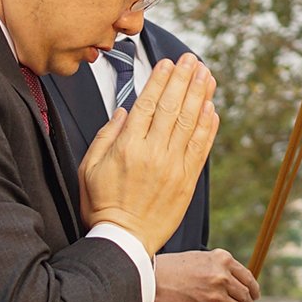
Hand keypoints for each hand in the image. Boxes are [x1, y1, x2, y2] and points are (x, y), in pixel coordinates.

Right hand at [78, 55, 218, 249]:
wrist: (123, 241)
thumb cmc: (101, 204)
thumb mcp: (89, 168)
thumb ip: (106, 136)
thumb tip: (125, 110)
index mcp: (128, 148)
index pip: (148, 105)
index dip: (160, 81)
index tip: (168, 63)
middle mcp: (153, 154)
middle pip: (172, 108)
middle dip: (184, 80)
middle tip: (192, 59)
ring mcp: (173, 167)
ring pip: (190, 123)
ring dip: (200, 96)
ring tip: (207, 74)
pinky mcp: (187, 182)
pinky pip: (201, 148)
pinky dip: (208, 127)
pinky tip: (212, 108)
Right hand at [153, 248, 258, 301]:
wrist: (153, 281)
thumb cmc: (174, 268)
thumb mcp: (202, 258)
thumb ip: (221, 267)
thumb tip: (239, 282)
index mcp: (223, 260)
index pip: (248, 278)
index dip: (254, 289)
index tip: (255, 295)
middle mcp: (222, 277)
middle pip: (246, 295)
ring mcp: (216, 296)